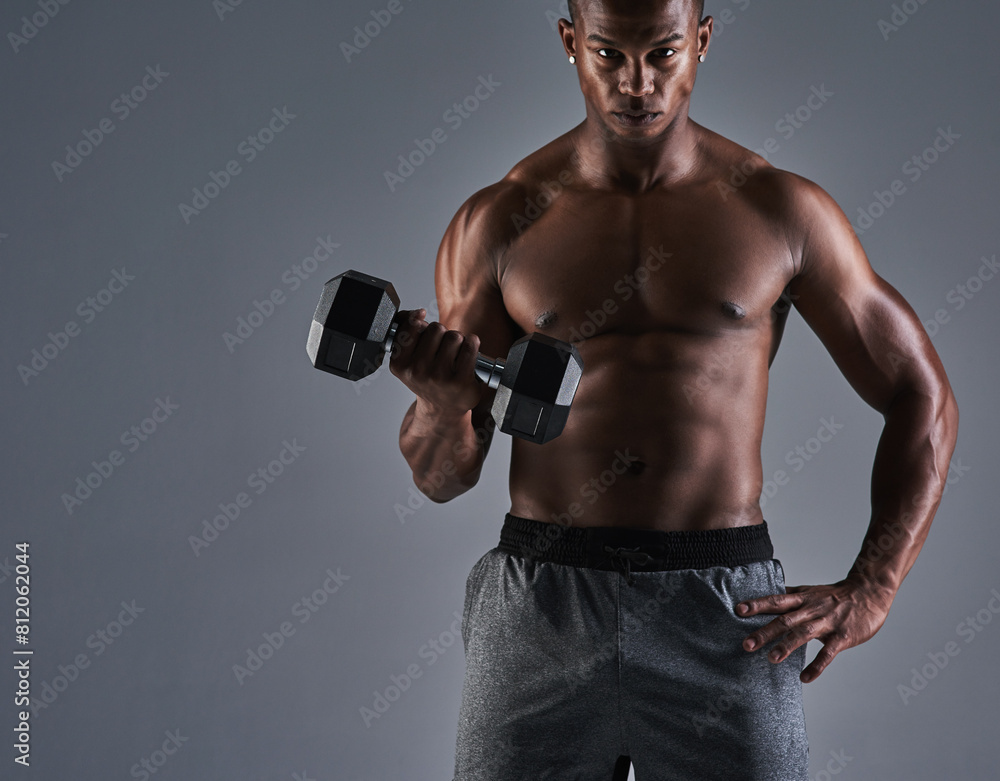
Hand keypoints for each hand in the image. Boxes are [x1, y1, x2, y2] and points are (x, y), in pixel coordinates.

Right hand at [389, 308, 483, 417]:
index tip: (425, 334)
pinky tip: (468, 355)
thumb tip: (418, 313)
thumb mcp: (407, 358)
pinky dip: (472, 344)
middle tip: (441, 350)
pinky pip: (470, 345)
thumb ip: (405, 329)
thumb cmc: (427, 377)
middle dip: (442, 334)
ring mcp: (439, 377)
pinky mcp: (461, 380)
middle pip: (436, 328)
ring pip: (454, 336)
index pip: (414, 325)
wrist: (442, 408)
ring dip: (458, 341)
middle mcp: (417, 372)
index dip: (422, 326)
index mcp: (399, 364)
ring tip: (454, 355)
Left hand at [736, 577, 893, 682]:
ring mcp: (827, 622)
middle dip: (764, 631)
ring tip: (771, 659)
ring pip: (804, 633)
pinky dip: (817, 665)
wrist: (869, 593)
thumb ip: (788, 597)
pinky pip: (828, 652)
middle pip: (784, 619)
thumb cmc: (834, 596)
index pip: (775, 600)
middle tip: (746, 644)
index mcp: (801, 599)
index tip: (738, 610)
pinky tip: (805, 678)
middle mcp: (811, 609)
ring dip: (787, 646)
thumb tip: (766, 597)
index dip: (757, 604)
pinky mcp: (843, 636)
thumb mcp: (809, 592)